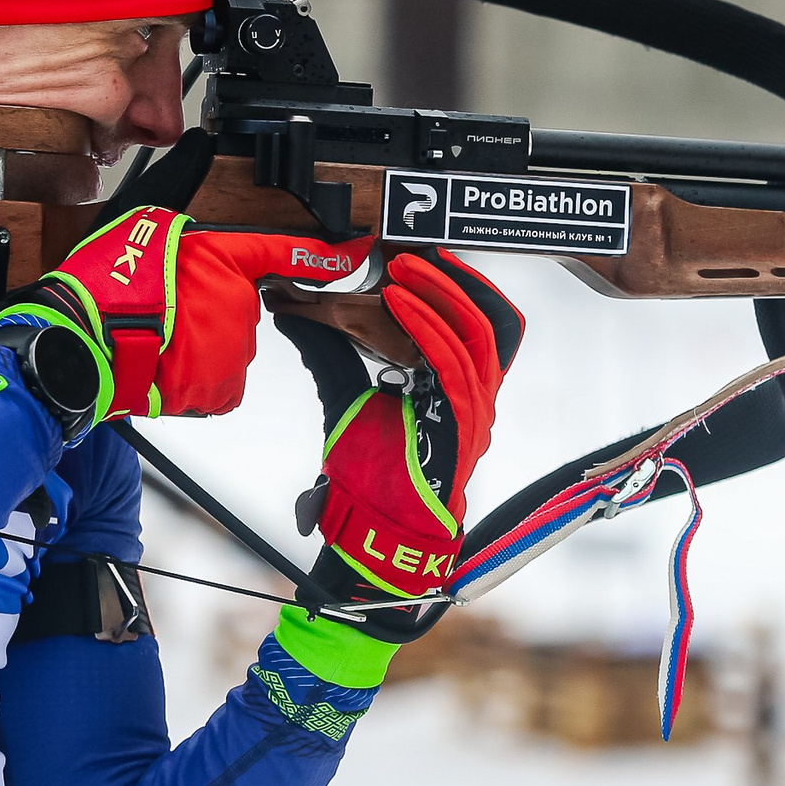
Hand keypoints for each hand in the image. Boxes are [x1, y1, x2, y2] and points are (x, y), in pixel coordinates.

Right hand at [0, 204, 373, 421]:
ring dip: (200, 340)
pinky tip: (163, 360)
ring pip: (227, 344)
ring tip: (155, 334)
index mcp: (226, 262)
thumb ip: (179, 180)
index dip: (331, 253)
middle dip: (208, 304)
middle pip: (239, 305)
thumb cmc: (104, 281)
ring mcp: (232, 353)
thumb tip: (200, 144)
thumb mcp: (143, 212)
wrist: (80, 342)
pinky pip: (218, 382)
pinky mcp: (217, 391)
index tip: (356, 249)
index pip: (290, 253)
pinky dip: (195, 376)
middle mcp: (239, 309)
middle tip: (163, 304)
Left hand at [277, 250, 522, 642]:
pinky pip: (456, 365)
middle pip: (488, 319)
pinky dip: (427, 328)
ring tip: (401, 270)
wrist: (372, 532)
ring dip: (438, 294)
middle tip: (411, 253)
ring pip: (477, 334)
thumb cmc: (368, 474)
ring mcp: (476, 412)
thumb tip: (296, 311)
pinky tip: (398, 303)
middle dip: (452, 279)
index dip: (456, 283)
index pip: (477, 321)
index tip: (420, 254)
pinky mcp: (463, 426)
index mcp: (457, 387)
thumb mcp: (344, 395)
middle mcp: (475, 396)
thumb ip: (330, 353)